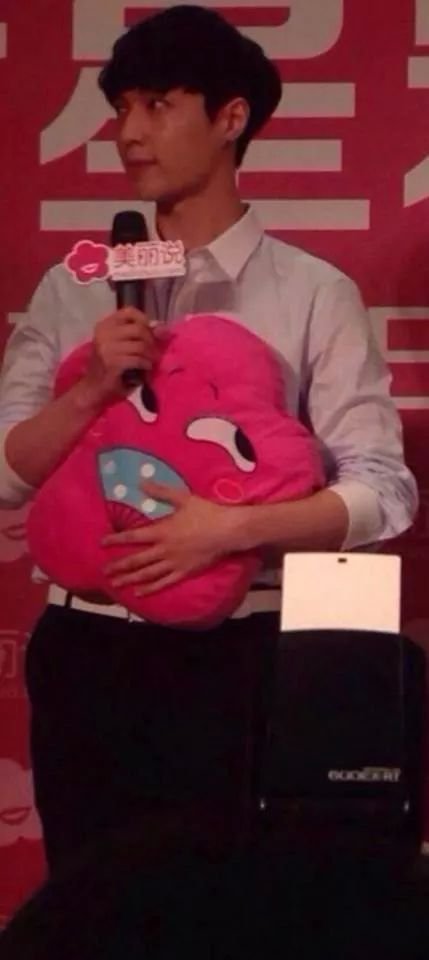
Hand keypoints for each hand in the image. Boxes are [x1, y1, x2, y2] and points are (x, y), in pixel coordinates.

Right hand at [79, 307, 160, 406]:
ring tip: (149, 363)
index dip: (144, 320)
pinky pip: (138, 359)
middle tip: (153, 352)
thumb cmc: (110, 368)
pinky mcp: (112, 363)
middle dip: (151, 341)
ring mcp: (106, 348)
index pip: (128, 311)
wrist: (93, 389)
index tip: (150, 332)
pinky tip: (145, 369)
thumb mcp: (122, 347)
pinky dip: (146, 365)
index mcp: (104, 326)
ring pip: (140, 345)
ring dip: (150, 356)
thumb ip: (139, 335)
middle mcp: (103, 334)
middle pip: (138, 328)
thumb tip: (162, 327)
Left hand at [102, 481, 240, 594]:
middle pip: (137, 560)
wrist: (228, 530)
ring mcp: (174, 563)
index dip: (116, 540)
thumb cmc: (207, 512)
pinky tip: (139, 592)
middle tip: (103, 571)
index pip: (133, 536)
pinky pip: (164, 582)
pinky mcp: (184, 572)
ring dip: (130, 579)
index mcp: (162, 531)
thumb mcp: (183, 498)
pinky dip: (150, 588)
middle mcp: (164, 550)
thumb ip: (161, 492)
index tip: (102, 543)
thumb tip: (141, 482)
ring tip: (115, 584)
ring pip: (147, 574)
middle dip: (118, 565)